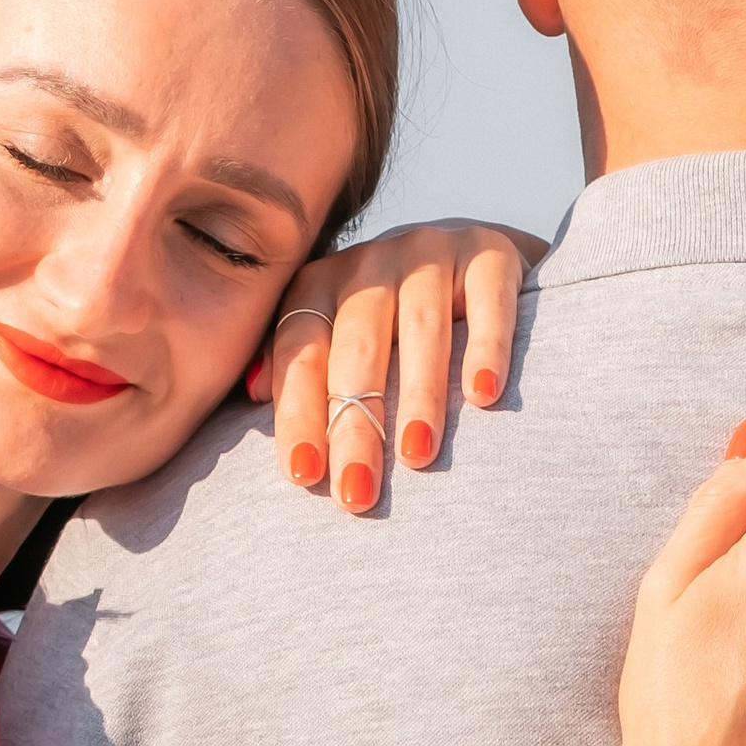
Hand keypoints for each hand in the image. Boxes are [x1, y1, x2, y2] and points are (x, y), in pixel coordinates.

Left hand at [245, 219, 545, 511]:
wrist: (480, 259)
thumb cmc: (395, 323)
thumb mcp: (340, 333)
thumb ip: (299, 363)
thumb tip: (253, 392)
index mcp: (322, 285)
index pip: (301, 351)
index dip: (299, 412)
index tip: (303, 475)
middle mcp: (371, 263)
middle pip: (357, 347)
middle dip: (355, 425)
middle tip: (357, 492)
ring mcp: (433, 253)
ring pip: (422, 328)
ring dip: (419, 395)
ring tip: (417, 455)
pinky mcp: (493, 253)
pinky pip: (489, 300)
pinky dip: (486, 348)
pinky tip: (484, 395)